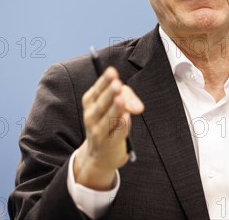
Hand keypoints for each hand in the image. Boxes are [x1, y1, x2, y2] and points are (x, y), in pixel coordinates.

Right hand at [74, 66, 143, 189]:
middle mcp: (91, 117)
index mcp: (90, 103)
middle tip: (117, 84)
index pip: (96, 90)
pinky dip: (121, 125)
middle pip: (101, 103)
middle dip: (109, 93)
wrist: (100, 156)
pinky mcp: (109, 144)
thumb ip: (128, 97)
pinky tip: (125, 118)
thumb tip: (138, 106)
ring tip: (120, 99)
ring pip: (107, 118)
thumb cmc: (109, 124)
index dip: (104, 81)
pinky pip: (116, 132)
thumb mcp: (115, 106)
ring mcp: (98, 131)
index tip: (112, 71)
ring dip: (115, 108)